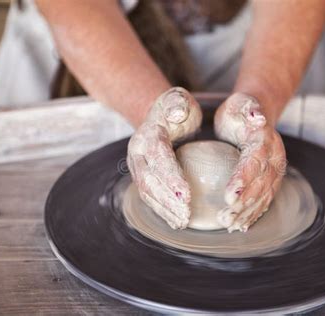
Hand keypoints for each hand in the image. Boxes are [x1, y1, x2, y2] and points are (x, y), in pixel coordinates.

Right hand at [127, 87, 201, 228]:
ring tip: (183, 223)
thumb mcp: (179, 99)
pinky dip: (163, 210)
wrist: (158, 116)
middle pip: (149, 180)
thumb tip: (178, 114)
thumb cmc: (176, 108)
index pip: (158, 157)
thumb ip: (178, 104)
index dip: (171, 177)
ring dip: (164, 210)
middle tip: (186, 215)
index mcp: (147, 134)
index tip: (187, 195)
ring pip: (147, 193)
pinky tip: (176, 221)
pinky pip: (150, 197)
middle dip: (167, 200)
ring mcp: (137, 167)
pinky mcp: (142, 177)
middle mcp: (137, 153)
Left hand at [214, 93, 286, 231]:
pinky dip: (254, 213)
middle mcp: (274, 157)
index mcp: (265, 140)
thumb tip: (257, 117)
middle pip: (261, 184)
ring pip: (264, 195)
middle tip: (226, 218)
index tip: (228, 197)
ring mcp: (274, 170)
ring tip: (230, 225)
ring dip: (248, 213)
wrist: (259, 111)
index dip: (243, 180)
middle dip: (245, 204)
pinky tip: (241, 225)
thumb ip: (249, 109)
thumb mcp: (241, 103)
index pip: (255, 162)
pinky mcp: (270, 179)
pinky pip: (264, 199)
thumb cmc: (241, 109)